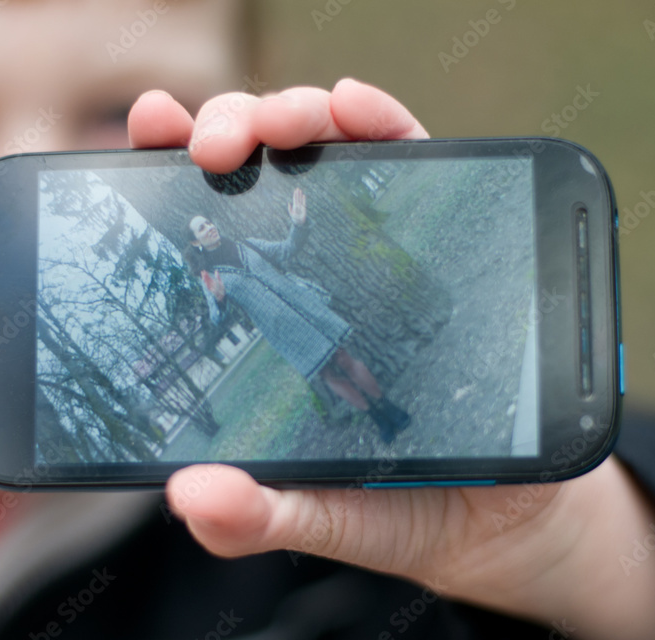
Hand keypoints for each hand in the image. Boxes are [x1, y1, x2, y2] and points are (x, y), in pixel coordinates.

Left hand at [127, 80, 654, 639]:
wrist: (510, 514)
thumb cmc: (403, 502)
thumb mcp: (321, 517)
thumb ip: (257, 518)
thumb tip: (187, 497)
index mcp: (270, 325)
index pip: (209, 234)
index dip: (169, 173)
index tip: (144, 129)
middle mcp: (316, 275)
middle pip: (260, 175)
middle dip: (230, 133)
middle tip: (213, 146)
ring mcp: (379, 251)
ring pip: (327, 151)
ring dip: (297, 114)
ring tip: (280, 121)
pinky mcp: (445, 243)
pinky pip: (414, 164)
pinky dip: (381, 122)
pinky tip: (353, 106)